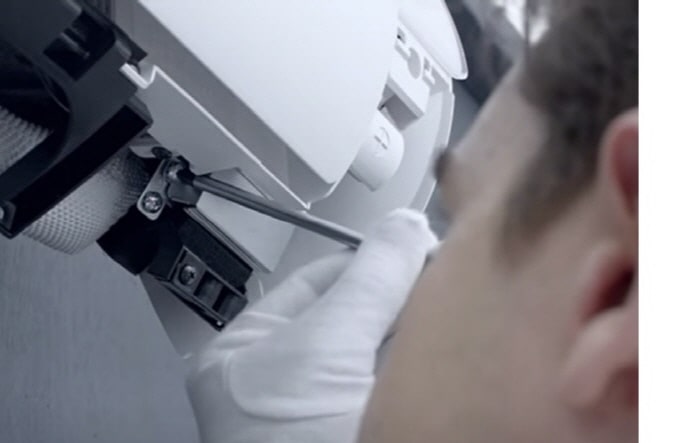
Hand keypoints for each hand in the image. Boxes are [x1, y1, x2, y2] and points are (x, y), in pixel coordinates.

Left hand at [186, 209, 437, 442]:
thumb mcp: (324, 349)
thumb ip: (367, 281)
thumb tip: (402, 229)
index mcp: (241, 356)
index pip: (316, 280)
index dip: (373, 258)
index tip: (422, 245)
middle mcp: (277, 388)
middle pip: (354, 317)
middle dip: (399, 300)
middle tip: (445, 279)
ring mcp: (320, 419)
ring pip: (379, 353)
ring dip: (415, 336)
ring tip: (449, 319)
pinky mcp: (361, 434)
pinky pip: (394, 387)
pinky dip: (421, 372)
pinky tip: (447, 361)